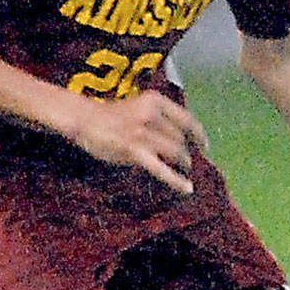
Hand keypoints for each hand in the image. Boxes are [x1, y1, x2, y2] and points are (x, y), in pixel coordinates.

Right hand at [68, 88, 209, 194]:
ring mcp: (143, 133)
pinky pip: (162, 169)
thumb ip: (160, 118)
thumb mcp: (140, 107)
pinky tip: (187, 188)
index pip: (186, 119)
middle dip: (186, 151)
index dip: (199, 134)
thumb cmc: (112, 116)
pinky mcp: (134, 151)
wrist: (84, 119)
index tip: (204, 145)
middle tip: (187, 161)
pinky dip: (177, 180)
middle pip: (180, 138)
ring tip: (185, 170)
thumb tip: (182, 137)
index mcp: (155, 101)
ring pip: (176, 152)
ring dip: (183, 163)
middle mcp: (152, 115)